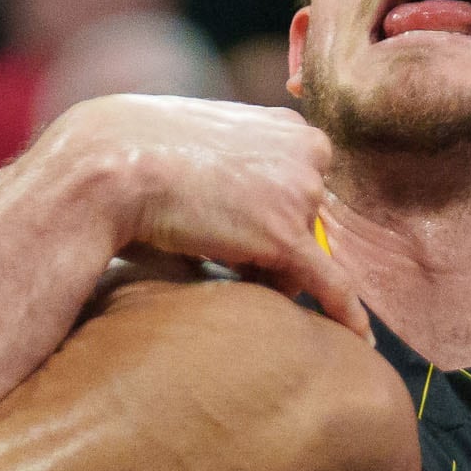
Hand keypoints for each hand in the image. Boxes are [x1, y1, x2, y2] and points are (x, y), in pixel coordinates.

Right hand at [35, 94, 362, 330]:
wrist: (109, 164)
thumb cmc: (138, 151)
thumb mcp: (204, 137)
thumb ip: (239, 162)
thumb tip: (243, 206)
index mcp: (291, 126)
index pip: (301, 187)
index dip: (269, 214)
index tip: (234, 222)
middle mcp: (308, 154)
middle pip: (307, 223)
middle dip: (269, 244)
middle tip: (212, 235)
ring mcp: (301, 195)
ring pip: (303, 257)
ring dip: (264, 269)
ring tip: (209, 250)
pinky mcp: (286, 238)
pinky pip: (330, 286)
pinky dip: (346, 315)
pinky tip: (360, 343)